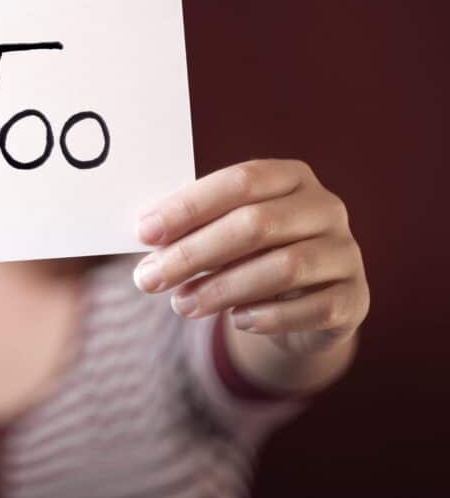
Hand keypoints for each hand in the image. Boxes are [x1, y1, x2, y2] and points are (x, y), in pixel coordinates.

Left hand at [134, 159, 368, 353]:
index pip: (239, 181)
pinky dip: (268, 317)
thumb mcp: (223, 232)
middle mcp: (325, 207)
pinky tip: (236, 321)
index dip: (189, 206)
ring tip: (181, 305)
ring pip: (283, 268)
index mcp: (290, 177)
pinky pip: (312, 308)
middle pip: (256, 225)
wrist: (304, 303)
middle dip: (194, 253)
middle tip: (149, 278)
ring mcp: (346, 252)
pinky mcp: (355, 298)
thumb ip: (192, 228)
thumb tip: (143, 233)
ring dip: (222, 289)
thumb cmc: (249, 255)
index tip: (144, 232)